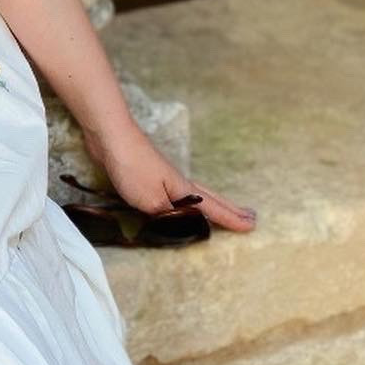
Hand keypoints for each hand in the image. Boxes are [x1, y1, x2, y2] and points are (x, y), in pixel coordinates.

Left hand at [80, 121, 257, 233]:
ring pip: (196, 195)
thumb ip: (169, 217)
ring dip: (212, 204)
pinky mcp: (149, 175)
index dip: (231, 219)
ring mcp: (164, 177)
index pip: (213, 209)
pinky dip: (189, 202)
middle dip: (230, 209)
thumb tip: (185, 227)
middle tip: (250, 217)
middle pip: (211, 198)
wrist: (111, 136)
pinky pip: (178, 194)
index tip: (252, 226)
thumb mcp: (152, 201)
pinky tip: (181, 203)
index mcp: (184, 190)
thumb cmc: (133, 167)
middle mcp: (179, 183)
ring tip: (224, 211)